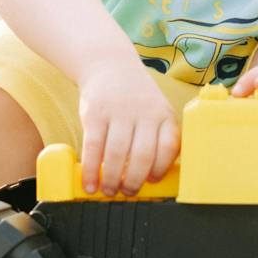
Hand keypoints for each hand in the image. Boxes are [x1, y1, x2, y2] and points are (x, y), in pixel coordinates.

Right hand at [75, 59, 179, 196]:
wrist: (108, 64)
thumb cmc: (135, 98)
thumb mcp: (156, 110)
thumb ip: (158, 137)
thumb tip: (151, 177)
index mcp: (163, 115)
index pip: (168, 147)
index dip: (160, 169)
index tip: (151, 182)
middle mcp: (143, 113)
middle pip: (142, 155)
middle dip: (134, 181)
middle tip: (127, 193)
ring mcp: (118, 112)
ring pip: (116, 154)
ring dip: (111, 179)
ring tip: (108, 191)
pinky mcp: (95, 114)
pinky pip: (93, 148)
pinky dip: (90, 170)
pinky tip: (89, 183)